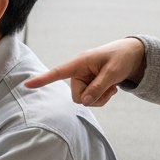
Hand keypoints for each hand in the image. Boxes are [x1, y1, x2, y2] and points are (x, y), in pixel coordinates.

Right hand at [24, 38, 145, 106]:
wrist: (132, 55)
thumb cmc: (122, 58)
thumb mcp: (113, 73)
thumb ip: (98, 87)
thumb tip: (84, 103)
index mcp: (80, 63)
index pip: (58, 72)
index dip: (43, 79)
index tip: (27, 85)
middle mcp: (78, 72)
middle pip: (76, 95)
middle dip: (93, 98)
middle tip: (110, 90)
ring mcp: (83, 79)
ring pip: (84, 100)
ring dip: (99, 99)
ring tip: (112, 88)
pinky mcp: (89, 84)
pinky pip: (90, 99)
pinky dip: (102, 98)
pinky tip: (111, 89)